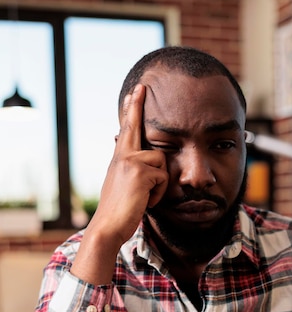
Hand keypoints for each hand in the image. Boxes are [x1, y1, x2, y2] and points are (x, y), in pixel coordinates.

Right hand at [91, 84, 168, 246]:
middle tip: (142, 85)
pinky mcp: (140, 172)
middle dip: (137, 105)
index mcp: (119, 159)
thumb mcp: (123, 186)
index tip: (135, 92)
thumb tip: (147, 163)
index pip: (126, 130)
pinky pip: (163, 177)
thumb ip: (132, 171)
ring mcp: (130, 162)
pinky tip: (146, 202)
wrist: (108, 226)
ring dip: (160, 184)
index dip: (131, 110)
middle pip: (134, 126)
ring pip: (161, 161)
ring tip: (146, 198)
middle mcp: (122, 156)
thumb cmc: (119, 211)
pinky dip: (159, 194)